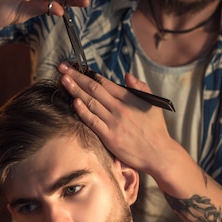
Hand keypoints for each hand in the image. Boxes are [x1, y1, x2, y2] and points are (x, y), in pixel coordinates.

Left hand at [58, 63, 174, 176]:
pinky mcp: (110, 137)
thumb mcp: (153, 104)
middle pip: (94, 89)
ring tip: (63, 80)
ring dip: (75, 90)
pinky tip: (74, 102)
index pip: (104, 82)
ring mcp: (113, 122)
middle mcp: (119, 108)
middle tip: (62, 68)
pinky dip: (83, 111)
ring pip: (90, 102)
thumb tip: (126, 75)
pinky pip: (93, 121)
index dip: (87, 74)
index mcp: (129, 98)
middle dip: (76, 77)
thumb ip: (140, 87)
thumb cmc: (156, 129)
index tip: (75, 67)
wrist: (159, 153)